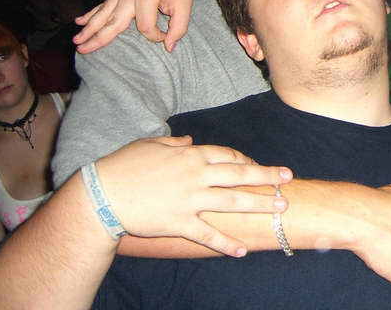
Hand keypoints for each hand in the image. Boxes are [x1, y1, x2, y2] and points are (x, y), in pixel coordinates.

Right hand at [74, 0, 194, 53]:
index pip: (146, 28)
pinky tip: (79, 20)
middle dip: (97, 38)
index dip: (157, 36)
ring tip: (76, 40)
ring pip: (103, 13)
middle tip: (81, 50)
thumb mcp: (185, 5)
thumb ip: (179, 28)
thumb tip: (169, 47)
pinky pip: (103, 4)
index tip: (166, 35)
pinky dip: (91, 13)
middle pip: (112, 22)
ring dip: (89, 27)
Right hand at [94, 137, 291, 256]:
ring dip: (259, 205)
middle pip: (239, 174)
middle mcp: (196, 175)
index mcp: (190, 154)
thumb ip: (174, 142)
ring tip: (280, 208)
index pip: (227, 155)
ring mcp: (190, 200)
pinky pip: (208, 235)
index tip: (258, 165)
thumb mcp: (150, 145)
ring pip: (232, 201)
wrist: (102, 194)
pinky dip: (226, 243)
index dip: (246, 159)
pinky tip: (242, 250)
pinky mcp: (180, 223)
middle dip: (266, 176)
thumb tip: (189, 139)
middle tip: (288, 179)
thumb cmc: (123, 166)